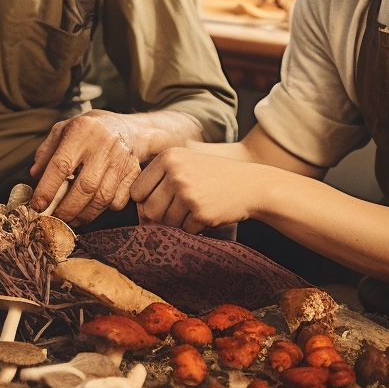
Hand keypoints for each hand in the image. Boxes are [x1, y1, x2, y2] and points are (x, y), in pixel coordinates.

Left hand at [30, 111, 141, 224]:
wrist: (126, 127)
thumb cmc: (88, 131)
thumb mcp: (63, 130)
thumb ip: (46, 151)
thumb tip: (34, 175)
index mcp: (81, 131)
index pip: (61, 165)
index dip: (47, 189)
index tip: (37, 206)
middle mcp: (103, 145)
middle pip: (85, 187)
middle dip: (67, 209)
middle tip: (55, 218)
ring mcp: (121, 159)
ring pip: (102, 198)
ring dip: (84, 215)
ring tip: (72, 219)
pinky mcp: (134, 172)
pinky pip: (118, 201)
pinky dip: (104, 210)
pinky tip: (93, 208)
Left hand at [130, 147, 261, 232]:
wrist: (251, 185)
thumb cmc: (213, 177)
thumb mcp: (185, 165)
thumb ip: (158, 184)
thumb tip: (139, 217)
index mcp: (168, 158)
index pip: (137, 191)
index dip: (147, 200)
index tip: (164, 199)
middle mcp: (176, 173)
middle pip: (149, 210)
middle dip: (162, 215)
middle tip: (181, 208)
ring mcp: (188, 193)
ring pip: (165, 222)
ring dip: (179, 222)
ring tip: (196, 208)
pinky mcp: (201, 212)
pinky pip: (184, 230)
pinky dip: (194, 227)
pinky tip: (207, 213)